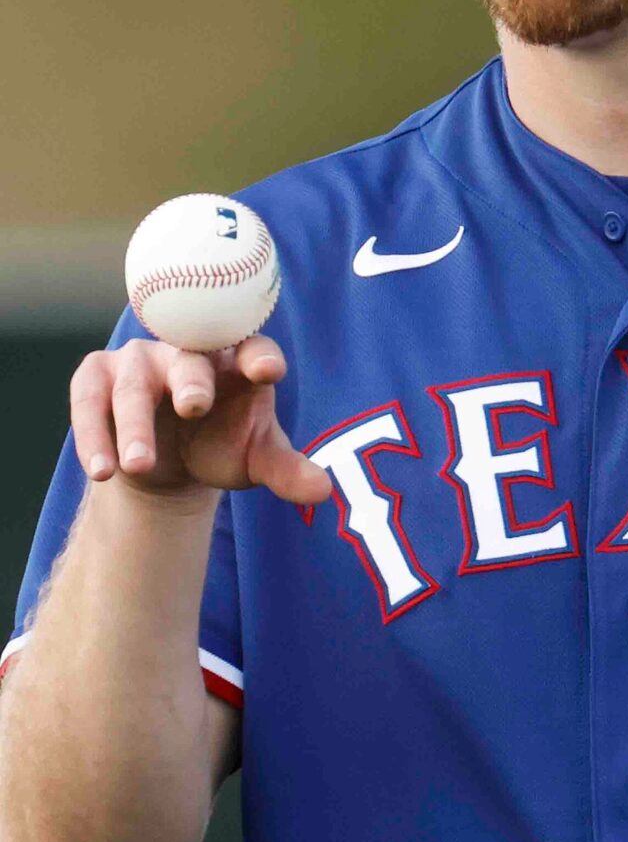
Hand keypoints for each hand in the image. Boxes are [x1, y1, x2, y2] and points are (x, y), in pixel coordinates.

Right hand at [68, 336, 330, 507]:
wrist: (167, 465)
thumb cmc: (221, 447)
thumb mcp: (256, 460)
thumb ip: (287, 471)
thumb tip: (324, 491)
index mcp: (239, 363)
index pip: (254, 350)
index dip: (261, 356)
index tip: (268, 369)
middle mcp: (189, 352)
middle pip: (191, 361)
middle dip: (192, 382)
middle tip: (194, 406)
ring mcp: (141, 361)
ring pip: (134, 387)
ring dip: (133, 426)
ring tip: (136, 466)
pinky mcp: (97, 378)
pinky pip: (90, 402)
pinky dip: (93, 436)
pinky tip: (102, 470)